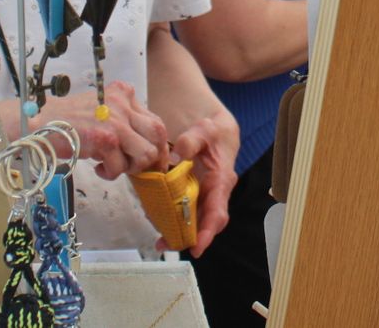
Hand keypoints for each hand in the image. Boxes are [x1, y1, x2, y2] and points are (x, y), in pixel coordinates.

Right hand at [0, 82, 168, 179]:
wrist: (37, 123)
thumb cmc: (68, 121)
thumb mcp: (102, 111)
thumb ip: (124, 121)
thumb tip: (148, 148)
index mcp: (124, 93)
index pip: (156, 121)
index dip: (158, 145)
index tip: (153, 161)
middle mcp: (123, 103)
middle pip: (158, 134)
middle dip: (152, 157)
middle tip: (136, 168)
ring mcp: (114, 119)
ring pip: (145, 153)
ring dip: (130, 166)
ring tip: (112, 165)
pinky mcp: (104, 137)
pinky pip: (120, 167)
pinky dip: (110, 173)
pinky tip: (97, 166)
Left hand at [169, 107, 239, 256]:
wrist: (215, 132)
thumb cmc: (212, 132)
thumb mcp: (204, 129)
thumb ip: (190, 141)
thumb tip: (174, 157)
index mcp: (221, 181)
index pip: (217, 211)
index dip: (207, 231)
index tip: (197, 247)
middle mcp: (214, 194)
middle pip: (205, 223)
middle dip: (188, 238)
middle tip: (167, 245)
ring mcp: (204, 197)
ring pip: (194, 221)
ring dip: (178, 233)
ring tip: (160, 243)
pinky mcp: (193, 196)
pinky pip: (184, 212)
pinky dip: (172, 220)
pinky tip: (157, 223)